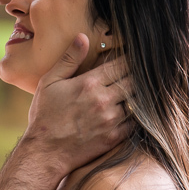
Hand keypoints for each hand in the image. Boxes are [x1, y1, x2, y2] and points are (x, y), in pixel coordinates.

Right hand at [23, 34, 133, 176]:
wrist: (45, 152)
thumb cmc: (44, 116)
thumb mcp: (49, 83)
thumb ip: (68, 59)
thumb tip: (83, 37)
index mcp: (89, 83)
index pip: (122, 64)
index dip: (131, 59)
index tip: (135, 57)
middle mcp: (104, 100)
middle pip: (135, 81)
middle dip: (139, 75)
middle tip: (144, 71)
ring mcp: (111, 120)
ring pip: (138, 101)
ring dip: (140, 95)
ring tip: (142, 90)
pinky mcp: (115, 137)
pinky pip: (136, 122)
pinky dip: (138, 115)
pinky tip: (136, 111)